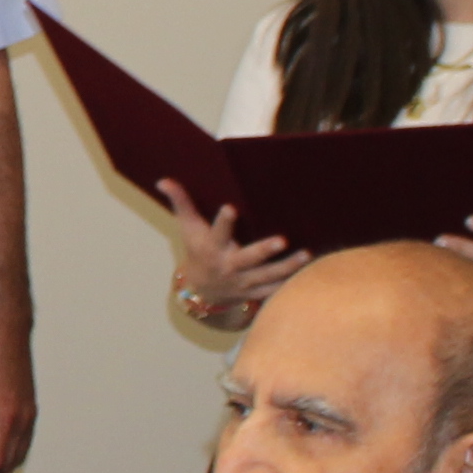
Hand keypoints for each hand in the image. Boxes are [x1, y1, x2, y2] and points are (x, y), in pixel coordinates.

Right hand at [158, 189, 305, 328]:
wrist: (202, 290)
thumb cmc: (197, 249)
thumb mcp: (188, 228)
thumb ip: (181, 203)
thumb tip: (164, 180)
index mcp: (212, 248)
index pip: (218, 233)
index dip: (224, 221)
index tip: (231, 208)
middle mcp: (229, 266)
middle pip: (249, 259)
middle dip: (264, 250)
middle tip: (281, 239)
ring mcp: (244, 281)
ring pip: (267, 276)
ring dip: (288, 267)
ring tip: (306, 255)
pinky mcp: (255, 292)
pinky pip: (274, 290)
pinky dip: (290, 284)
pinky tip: (309, 273)